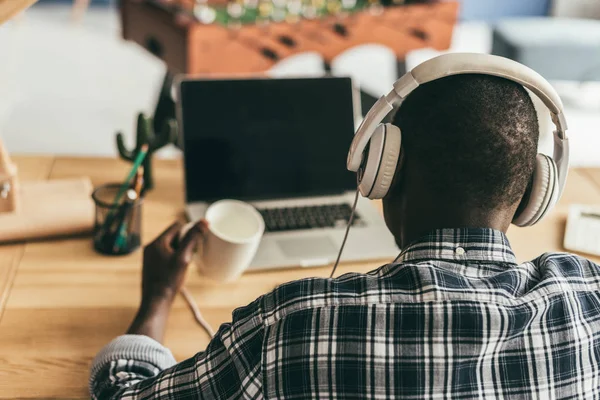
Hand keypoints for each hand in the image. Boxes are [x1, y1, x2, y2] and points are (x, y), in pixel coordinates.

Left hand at [127, 220, 206, 341]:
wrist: (156, 302)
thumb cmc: (169, 281)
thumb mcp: (184, 257)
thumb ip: (192, 238)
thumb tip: (204, 221)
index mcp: (157, 242)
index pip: (176, 226)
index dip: (188, 233)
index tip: (194, 245)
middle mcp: (151, 247)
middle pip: (173, 236)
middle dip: (184, 243)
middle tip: (189, 256)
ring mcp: (149, 257)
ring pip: (169, 246)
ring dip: (179, 251)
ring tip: (183, 265)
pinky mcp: (151, 265)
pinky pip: (165, 255)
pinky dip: (173, 259)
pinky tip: (176, 270)